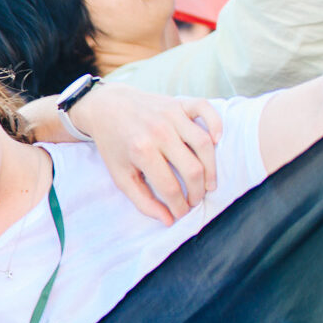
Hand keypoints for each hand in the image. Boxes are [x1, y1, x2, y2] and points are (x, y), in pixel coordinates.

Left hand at [68, 83, 220, 223]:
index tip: (182, 213)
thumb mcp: (120, 176)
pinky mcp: (180, 102)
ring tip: (209, 184)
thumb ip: (142, 200)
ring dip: (212, 168)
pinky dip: (216, 124)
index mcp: (141, 151)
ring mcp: (172, 115)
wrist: (106, 107)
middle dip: (197, 191)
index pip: (170, 187)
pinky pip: (206, 110)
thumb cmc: (114, 145)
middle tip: (196, 200)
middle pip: (192, 168)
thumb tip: (167, 220)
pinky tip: (217, 142)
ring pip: (204, 144)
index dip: (179, 205)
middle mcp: (159, 132)